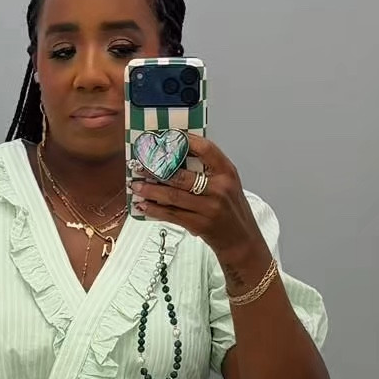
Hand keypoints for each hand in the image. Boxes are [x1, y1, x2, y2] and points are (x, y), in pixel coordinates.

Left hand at [129, 133, 268, 278]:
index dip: (185, 141)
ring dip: (151, 191)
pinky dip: (155, 210)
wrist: (242, 241)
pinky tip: (144, 206)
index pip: (206, 149)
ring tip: (136, 186)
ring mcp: (210, 208)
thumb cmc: (232, 211)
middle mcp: (219, 188)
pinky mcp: (200, 225)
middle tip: (140, 166)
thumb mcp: (228, 185)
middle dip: (156, 170)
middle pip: (182, 175)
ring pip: (173, 196)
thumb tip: (176, 159)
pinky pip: (172, 215)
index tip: (167, 137)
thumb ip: (209, 171)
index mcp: (227, 173)